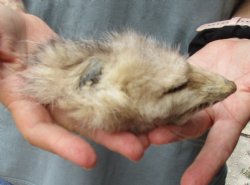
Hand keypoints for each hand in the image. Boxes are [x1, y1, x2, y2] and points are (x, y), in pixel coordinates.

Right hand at [0, 6, 148, 167]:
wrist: (18, 29)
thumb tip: (1, 55)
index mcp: (24, 101)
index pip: (41, 130)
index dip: (63, 145)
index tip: (88, 158)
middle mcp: (52, 101)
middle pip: (82, 125)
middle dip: (110, 138)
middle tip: (137, 149)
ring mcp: (71, 88)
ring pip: (99, 108)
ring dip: (124, 121)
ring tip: (149, 132)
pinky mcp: (86, 73)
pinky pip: (105, 85)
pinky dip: (122, 94)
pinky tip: (142, 100)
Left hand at [149, 39, 249, 184]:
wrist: (241, 50)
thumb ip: (248, 100)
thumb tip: (245, 95)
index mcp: (226, 120)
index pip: (217, 147)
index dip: (205, 164)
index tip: (191, 184)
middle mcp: (203, 112)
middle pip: (181, 128)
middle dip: (162, 136)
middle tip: (143, 142)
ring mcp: (189, 95)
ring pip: (168, 108)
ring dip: (150, 116)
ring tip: (133, 124)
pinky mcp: (179, 78)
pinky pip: (164, 85)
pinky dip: (151, 90)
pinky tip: (135, 94)